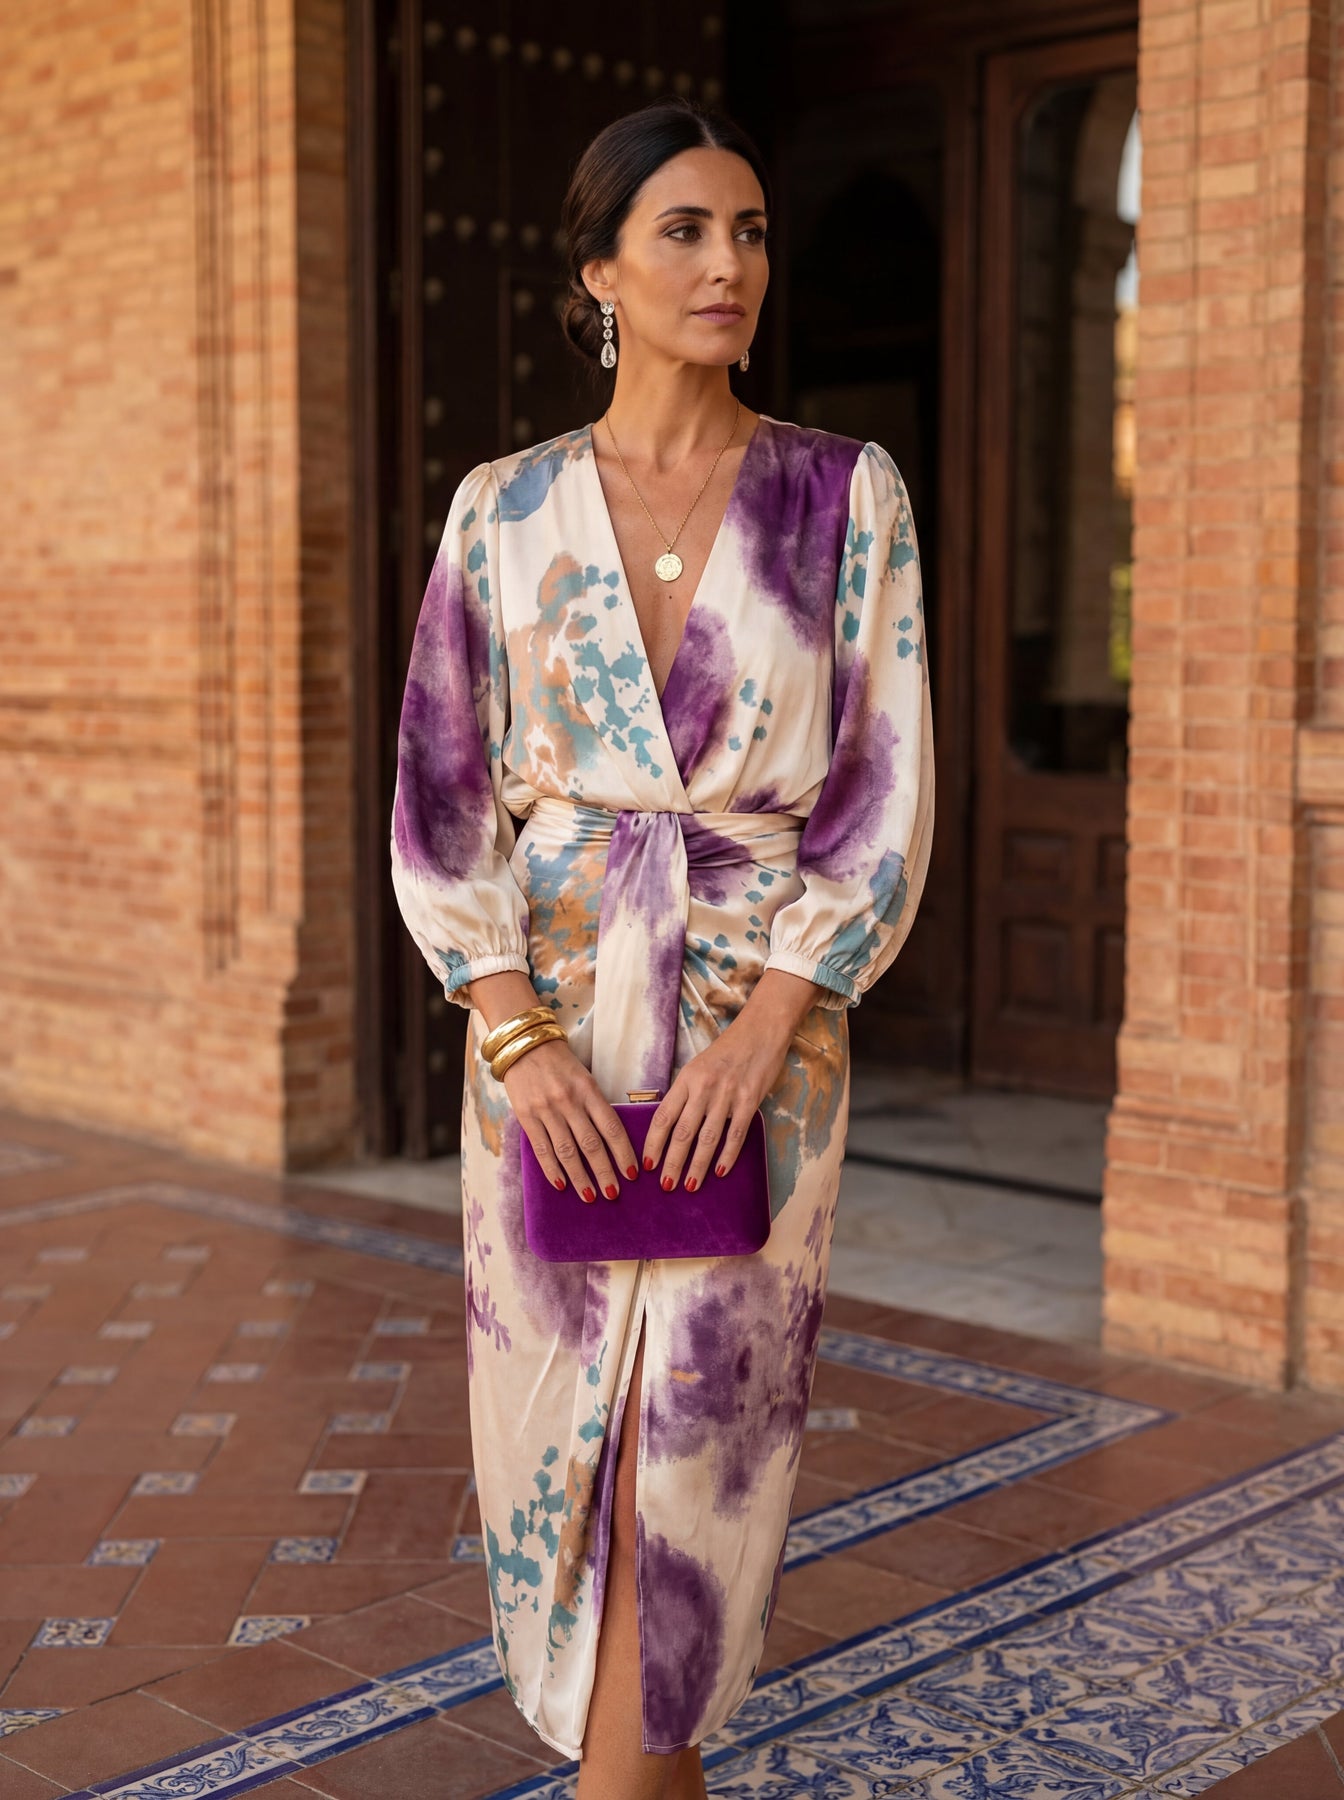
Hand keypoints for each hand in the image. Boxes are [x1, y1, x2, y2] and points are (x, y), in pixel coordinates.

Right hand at [502, 1037, 638, 1202]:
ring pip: (567, 1151)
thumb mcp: (585, 1078)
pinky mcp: (526, 1116)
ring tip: (589, 1196)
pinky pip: (542, 1148)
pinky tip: (561, 1184)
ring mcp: (547, 1110)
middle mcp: (569, 1101)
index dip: (623, 1152)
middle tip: (613, 1194)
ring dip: (580, 1177)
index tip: (632, 1173)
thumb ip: (596, 1105)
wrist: (524, 1045)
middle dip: (604, 1172)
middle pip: (591, 1144)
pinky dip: (552, 1169)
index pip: (611, 1127)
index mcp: (589, 1090)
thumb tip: (612, 1141)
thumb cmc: (561, 1064)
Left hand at [641, 969, 820, 1190]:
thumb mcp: (698, 1067)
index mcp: (686, 1079)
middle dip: (672, 1162)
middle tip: (665, 1186)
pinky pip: (736, 1134)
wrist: (761, 1030)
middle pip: (682, 1132)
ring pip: (707, 1138)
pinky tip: (720, 1172)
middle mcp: (703, 1088)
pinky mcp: (749, 1100)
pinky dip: (727, 1155)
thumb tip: (670, 1125)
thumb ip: (686, 1094)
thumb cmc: (727, 1051)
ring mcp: (727, 1095)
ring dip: (697, 1165)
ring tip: (690, 1186)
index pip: (663, 1116)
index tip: (647, 1164)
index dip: (653, 1143)